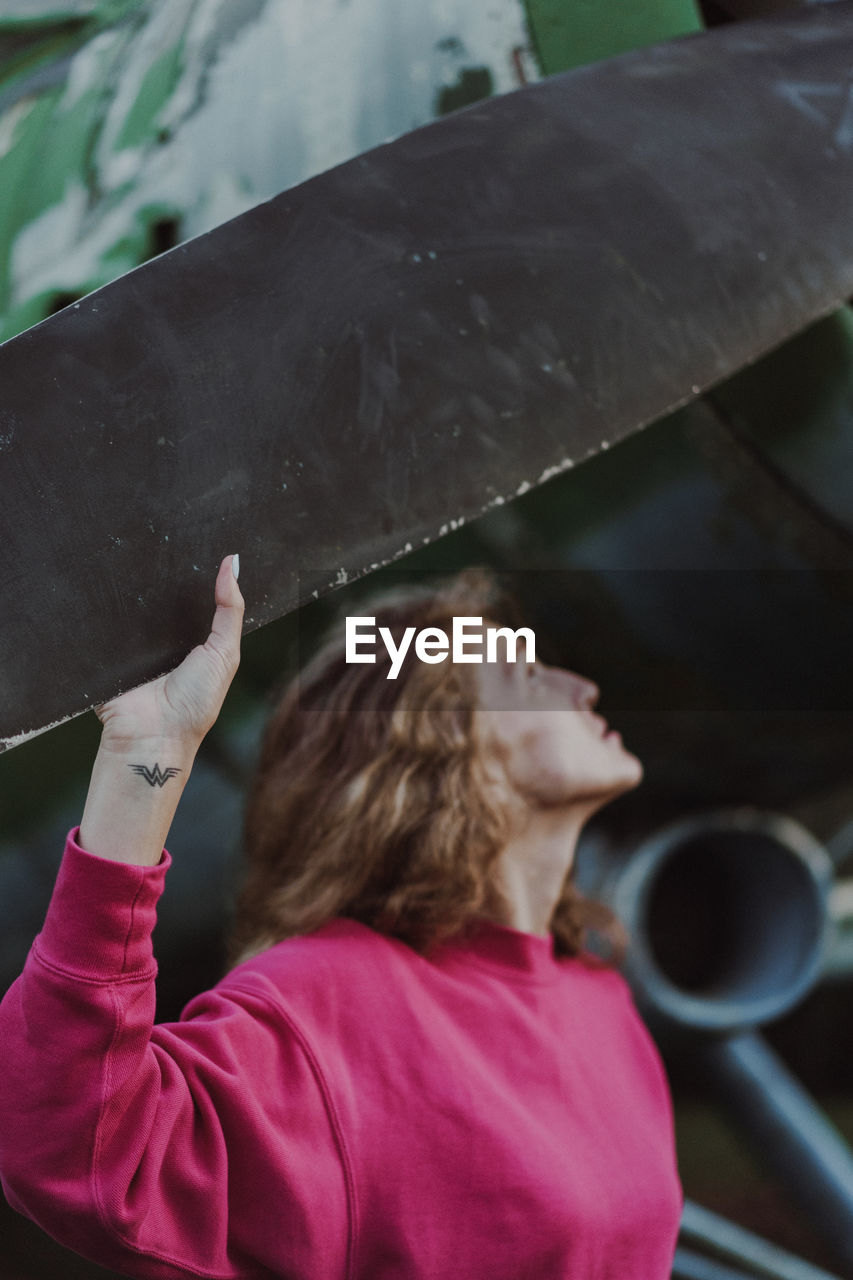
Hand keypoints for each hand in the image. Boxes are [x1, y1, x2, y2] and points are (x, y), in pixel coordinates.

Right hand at [94, 555, 243, 750]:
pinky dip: (106, 611)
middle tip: (163, 541)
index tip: (196, 538)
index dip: (194, 572)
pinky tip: (110, 589)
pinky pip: (104, 624)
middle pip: (160, 598)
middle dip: (161, 574)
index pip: (191, 597)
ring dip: (132, 590)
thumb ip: (230, 611)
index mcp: (192, 640)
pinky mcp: (105, 652)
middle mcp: (161, 641)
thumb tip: (231, 564)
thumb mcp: (224, 653)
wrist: (153, 735)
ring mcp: (132, 646)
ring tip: (135, 558)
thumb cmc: (195, 703)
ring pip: (131, 606)